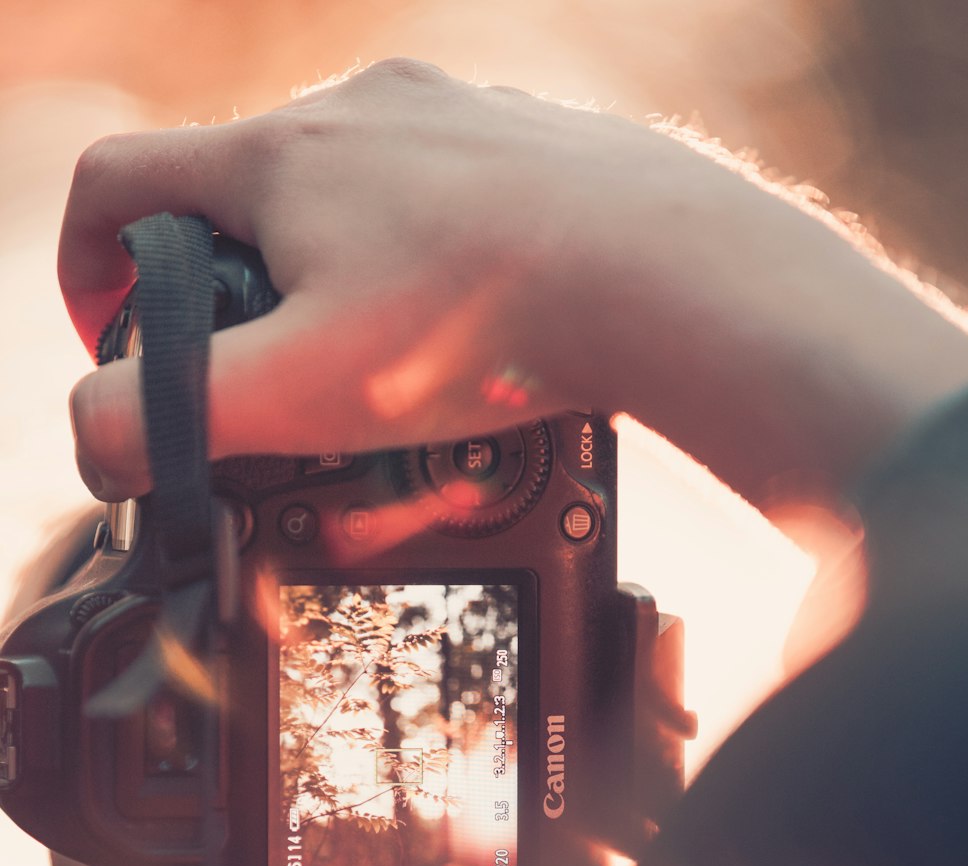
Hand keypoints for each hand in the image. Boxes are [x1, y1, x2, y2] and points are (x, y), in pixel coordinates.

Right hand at [59, 59, 645, 501]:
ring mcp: (450, 120)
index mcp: (278, 157)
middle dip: (220, 284)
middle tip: (256, 372)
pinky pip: (439, 198)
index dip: (85, 267)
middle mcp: (359, 112)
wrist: (666, 277)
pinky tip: (459, 322)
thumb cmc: (485, 325)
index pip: (116, 182)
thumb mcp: (297, 391)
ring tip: (367, 359)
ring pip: (344, 191)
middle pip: (233, 188)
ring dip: (325, 270)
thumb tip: (95, 436)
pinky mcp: (526, 147)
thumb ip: (171, 416)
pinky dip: (420, 258)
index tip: (115, 340)